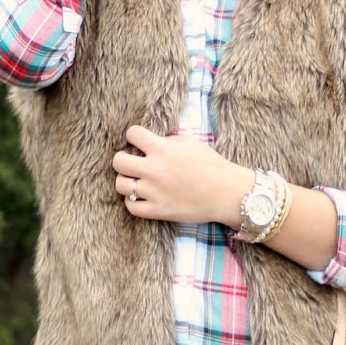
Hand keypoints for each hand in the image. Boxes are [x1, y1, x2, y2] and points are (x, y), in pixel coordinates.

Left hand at [113, 125, 250, 226]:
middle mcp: (154, 169)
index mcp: (163, 149)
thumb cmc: (211, 165)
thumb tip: (150, 142)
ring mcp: (154, 192)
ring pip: (120, 185)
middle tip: (133, 162)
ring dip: (126, 181)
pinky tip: (140, 197)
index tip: (140, 142)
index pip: (132, 134)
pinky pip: (131, 207)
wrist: (227, 193)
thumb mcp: (190, 142)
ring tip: (136, 181)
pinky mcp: (158, 211)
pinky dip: (132, 201)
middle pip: (118, 161)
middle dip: (123, 159)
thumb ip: (167, 140)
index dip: (134, 136)